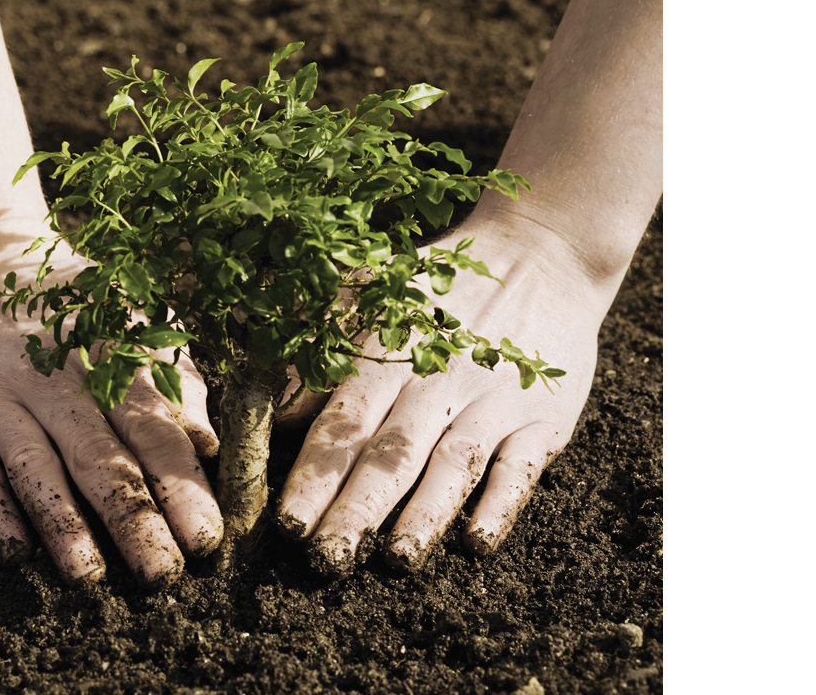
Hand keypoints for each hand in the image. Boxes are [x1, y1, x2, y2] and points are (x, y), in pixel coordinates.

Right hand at [0, 218, 221, 586]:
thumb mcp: (129, 319)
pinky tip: (14, 553)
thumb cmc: (70, 303)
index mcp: (108, 357)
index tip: (207, 537)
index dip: (181, 484)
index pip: (152, 428)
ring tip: (90, 577)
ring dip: (63, 524)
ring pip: (34, 467)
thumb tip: (208, 444)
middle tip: (162, 575)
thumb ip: (171, 380)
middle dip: (133, 519)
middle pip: (99, 457)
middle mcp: (53, 380)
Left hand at [275, 218, 609, 575]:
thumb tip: (274, 409)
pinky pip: (521, 468)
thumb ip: (319, 349)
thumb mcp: (370, 295)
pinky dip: (501, 505)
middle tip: (327, 560)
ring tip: (396, 560)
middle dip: (356, 509)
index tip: (287, 523)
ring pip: (451, 465)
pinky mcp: (541, 419)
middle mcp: (438, 383)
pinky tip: (478, 542)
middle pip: (391, 455)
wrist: (541, 253)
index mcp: (387, 356)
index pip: (344, 425)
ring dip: (424, 515)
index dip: (315, 474)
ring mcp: (492, 403)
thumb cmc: (437, 285)